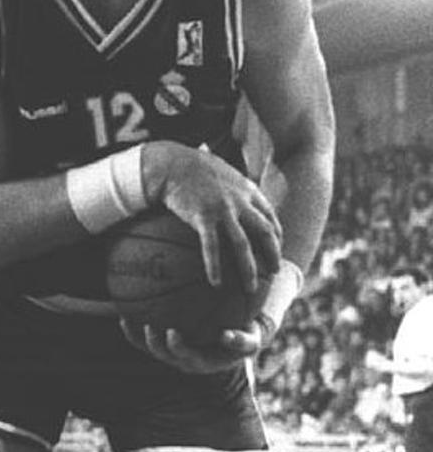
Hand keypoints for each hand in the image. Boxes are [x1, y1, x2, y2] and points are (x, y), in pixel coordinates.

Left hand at [122, 317, 263, 372]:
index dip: (178, 348)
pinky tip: (123, 314)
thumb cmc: (245, 336)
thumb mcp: (251, 341)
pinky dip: (132, 329)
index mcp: (203, 362)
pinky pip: (142, 339)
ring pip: (150, 347)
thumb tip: (227, 336)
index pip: (187, 358)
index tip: (173, 333)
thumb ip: (243, 341)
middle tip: (150, 326)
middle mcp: (184, 360)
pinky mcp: (163, 342)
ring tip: (129, 318)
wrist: (237, 335)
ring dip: (137, 336)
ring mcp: (171, 352)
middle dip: (154, 342)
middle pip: (164, 354)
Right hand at [143, 140, 280, 295]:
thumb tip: (238, 197)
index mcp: (247, 190)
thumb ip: (235, 187)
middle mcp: (240, 201)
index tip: (277, 248)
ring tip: (251, 288)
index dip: (277, 235)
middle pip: (265, 232)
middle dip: (273, 254)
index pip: (270, 215)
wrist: (173, 163)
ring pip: (243, 245)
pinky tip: (216, 283)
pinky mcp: (203, 217)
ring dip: (249, 269)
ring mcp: (223, 210)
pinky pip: (212, 247)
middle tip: (275, 272)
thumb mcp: (223, 172)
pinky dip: (215, 266)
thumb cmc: (194, 167)